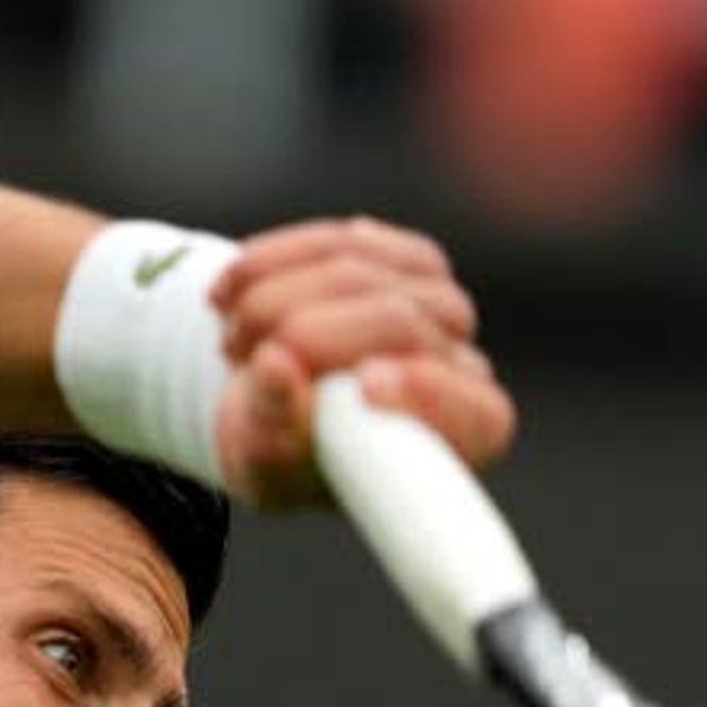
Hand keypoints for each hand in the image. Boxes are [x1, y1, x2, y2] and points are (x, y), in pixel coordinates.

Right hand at [209, 217, 514, 508]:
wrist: (264, 410)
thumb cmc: (279, 457)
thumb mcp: (264, 468)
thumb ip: (274, 435)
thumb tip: (277, 369)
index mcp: (458, 443)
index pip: (477, 415)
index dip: (430, 394)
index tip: (368, 385)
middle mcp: (463, 367)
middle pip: (402, 322)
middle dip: (308, 331)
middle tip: (236, 353)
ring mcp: (437, 302)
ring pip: (361, 269)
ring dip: (275, 296)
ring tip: (229, 338)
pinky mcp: (401, 256)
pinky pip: (339, 239)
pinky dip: (272, 260)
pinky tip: (229, 291)